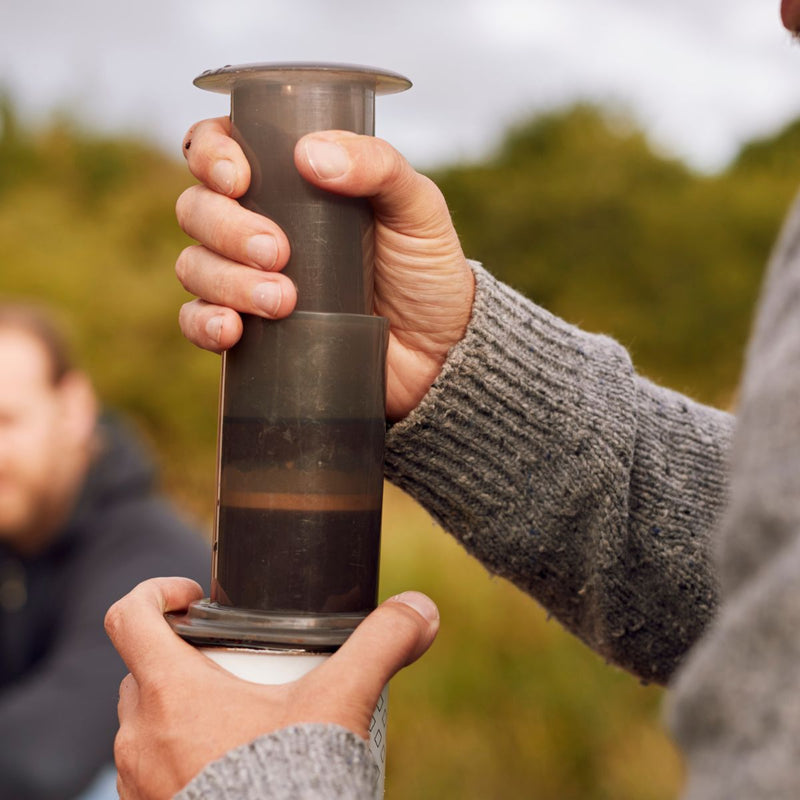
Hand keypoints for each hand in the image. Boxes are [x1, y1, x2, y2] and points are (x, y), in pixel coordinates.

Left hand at [105, 577, 438, 799]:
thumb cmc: (290, 786)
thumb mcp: (341, 704)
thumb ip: (381, 645)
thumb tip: (422, 609)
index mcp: (170, 693)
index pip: (128, 615)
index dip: (157, 590)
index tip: (196, 597)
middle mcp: (139, 735)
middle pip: (143, 668)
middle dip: (185, 655)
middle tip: (237, 662)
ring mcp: (138, 782)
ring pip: (146, 719)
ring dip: (183, 707)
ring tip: (240, 716)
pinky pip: (152, 767)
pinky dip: (182, 753)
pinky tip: (231, 765)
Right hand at [175, 117, 474, 420]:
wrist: (436, 351)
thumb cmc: (425, 270)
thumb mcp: (417, 208)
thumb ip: (379, 167)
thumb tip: (311, 154)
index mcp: (289, 182)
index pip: (220, 148)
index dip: (211, 154)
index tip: (238, 179)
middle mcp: (257, 225)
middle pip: (198, 208)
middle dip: (227, 228)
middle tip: (278, 252)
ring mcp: (248, 280)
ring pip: (195, 265)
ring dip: (226, 280)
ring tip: (281, 300)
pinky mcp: (250, 332)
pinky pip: (196, 322)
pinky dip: (204, 323)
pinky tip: (233, 330)